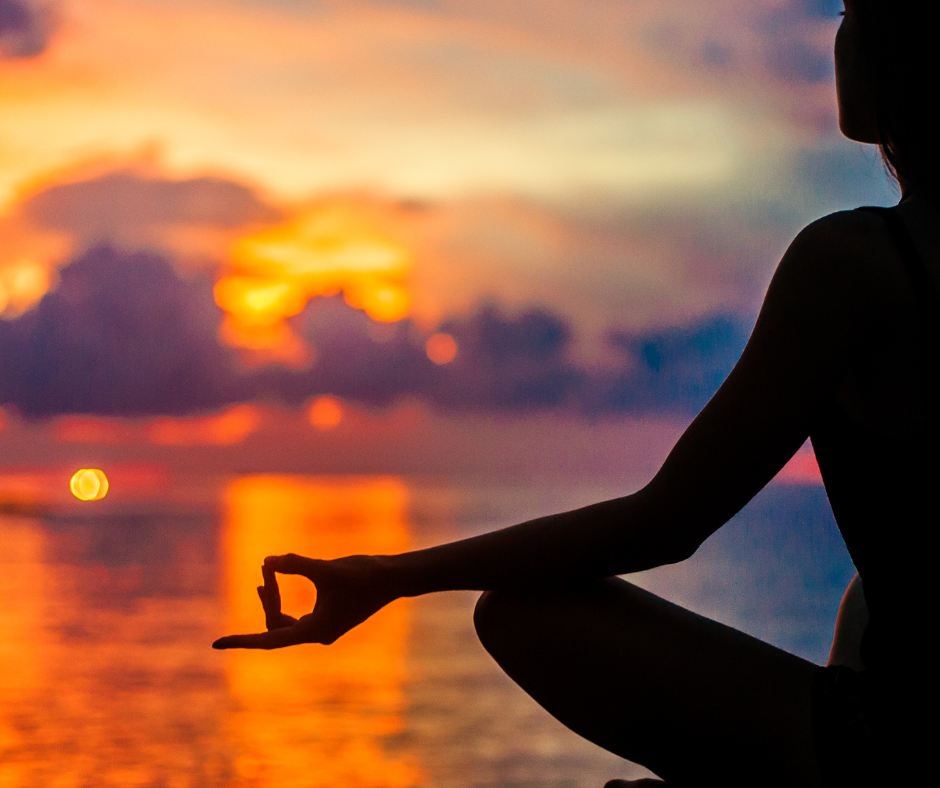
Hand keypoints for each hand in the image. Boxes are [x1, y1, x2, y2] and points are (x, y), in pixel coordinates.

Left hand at [212, 553, 395, 649]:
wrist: (394, 577)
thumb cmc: (363, 574)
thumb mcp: (326, 568)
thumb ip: (295, 564)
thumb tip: (267, 560)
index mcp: (315, 631)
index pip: (268, 639)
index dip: (241, 641)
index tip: (216, 643)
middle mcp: (317, 634)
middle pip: (276, 625)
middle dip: (268, 598)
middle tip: (266, 569)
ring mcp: (324, 627)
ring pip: (285, 621)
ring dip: (273, 600)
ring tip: (265, 578)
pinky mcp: (330, 616)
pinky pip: (297, 616)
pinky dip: (285, 600)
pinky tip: (278, 581)